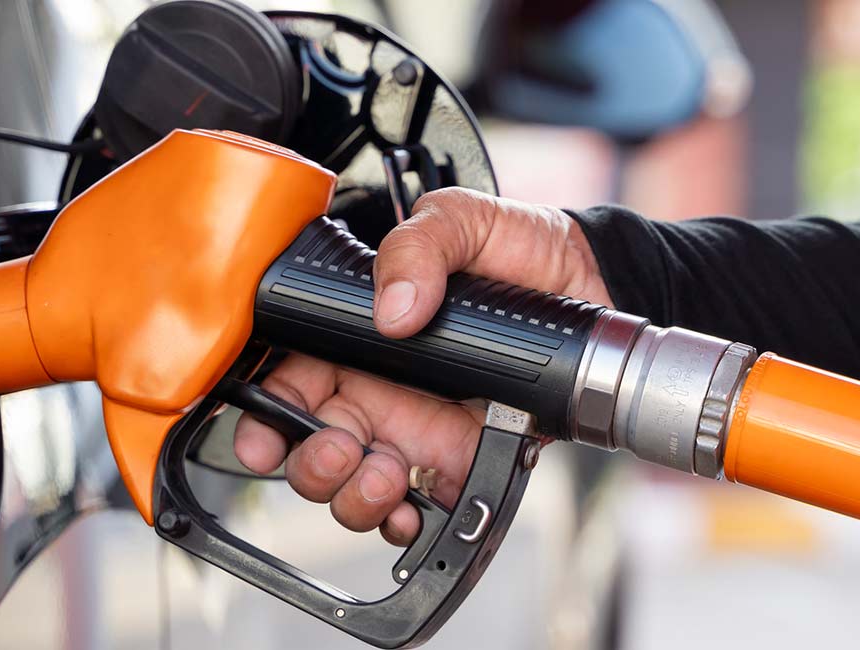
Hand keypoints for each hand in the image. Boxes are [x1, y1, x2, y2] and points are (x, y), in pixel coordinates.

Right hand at [233, 188, 609, 544]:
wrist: (595, 281)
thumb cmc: (519, 246)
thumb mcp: (460, 219)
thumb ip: (417, 247)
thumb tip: (394, 310)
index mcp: (356, 337)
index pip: (288, 381)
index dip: (264, 415)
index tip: (264, 435)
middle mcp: (376, 391)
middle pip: (309, 449)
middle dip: (311, 466)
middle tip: (342, 448)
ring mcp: (415, 432)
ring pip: (352, 489)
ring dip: (353, 498)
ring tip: (384, 475)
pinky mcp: (461, 461)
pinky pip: (417, 510)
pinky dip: (403, 524)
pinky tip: (412, 510)